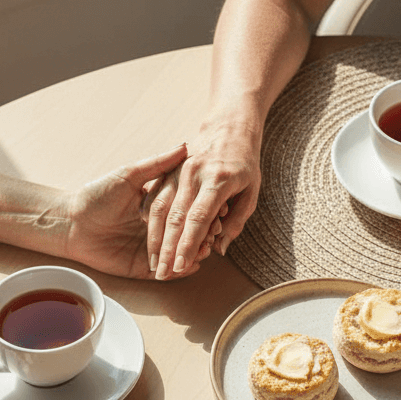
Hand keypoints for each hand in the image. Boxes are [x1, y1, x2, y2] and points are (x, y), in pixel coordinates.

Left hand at [63, 143, 218, 278]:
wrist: (70, 221)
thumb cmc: (96, 194)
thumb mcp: (130, 174)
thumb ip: (158, 164)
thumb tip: (184, 147)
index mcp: (158, 206)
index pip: (186, 210)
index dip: (203, 211)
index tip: (218, 208)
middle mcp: (157, 228)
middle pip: (187, 234)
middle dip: (203, 235)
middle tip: (215, 233)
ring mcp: (151, 249)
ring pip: (179, 254)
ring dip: (194, 253)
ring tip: (205, 250)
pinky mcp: (141, 267)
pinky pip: (164, 272)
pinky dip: (179, 271)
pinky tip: (191, 265)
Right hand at [144, 122, 261, 279]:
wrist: (229, 126)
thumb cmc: (244, 163)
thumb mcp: (251, 192)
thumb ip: (237, 222)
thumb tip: (220, 249)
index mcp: (217, 180)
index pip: (199, 218)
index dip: (189, 244)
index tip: (181, 266)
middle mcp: (193, 174)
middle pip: (175, 217)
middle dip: (168, 249)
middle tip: (163, 273)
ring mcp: (177, 170)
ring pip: (160, 208)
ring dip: (155, 238)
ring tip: (154, 263)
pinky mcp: (167, 170)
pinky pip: (153, 197)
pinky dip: (150, 220)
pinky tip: (149, 239)